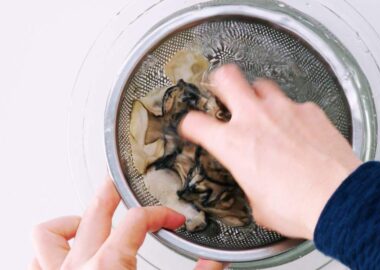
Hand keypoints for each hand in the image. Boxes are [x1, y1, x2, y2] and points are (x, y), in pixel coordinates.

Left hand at [30, 179, 223, 269]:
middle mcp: (79, 267)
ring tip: (86, 220)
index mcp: (110, 265)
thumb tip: (214, 265)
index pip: (139, 221)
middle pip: (95, 211)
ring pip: (49, 234)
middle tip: (122, 185)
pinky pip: (35, 262)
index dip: (161, 215)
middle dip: (112, 193)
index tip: (174, 220)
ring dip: (69, 222)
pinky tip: (64, 256)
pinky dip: (48, 253)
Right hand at [180, 65, 361, 239]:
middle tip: (225, 91)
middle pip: (227, 78)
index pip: (195, 122)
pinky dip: (293, 113)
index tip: (194, 127)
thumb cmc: (298, 206)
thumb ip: (251, 185)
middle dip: (221, 82)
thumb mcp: (259, 205)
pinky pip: (295, 104)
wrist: (338, 200)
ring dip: (259, 95)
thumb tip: (257, 186)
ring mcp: (284, 109)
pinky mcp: (310, 111)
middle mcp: (255, 118)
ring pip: (262, 85)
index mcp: (233, 144)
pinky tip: (300, 129)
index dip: (190, 124)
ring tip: (266, 110)